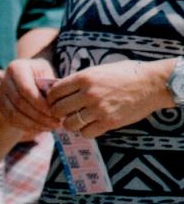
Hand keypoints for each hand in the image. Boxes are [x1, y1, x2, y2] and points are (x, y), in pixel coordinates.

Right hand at [0, 58, 58, 132]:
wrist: (28, 72)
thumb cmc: (42, 72)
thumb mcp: (48, 73)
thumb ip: (50, 86)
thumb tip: (55, 106)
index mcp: (16, 67)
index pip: (26, 89)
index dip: (40, 104)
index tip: (54, 113)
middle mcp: (4, 79)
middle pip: (19, 103)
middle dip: (38, 116)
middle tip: (55, 123)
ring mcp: (0, 93)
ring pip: (14, 115)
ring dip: (33, 124)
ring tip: (50, 127)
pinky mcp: (0, 105)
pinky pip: (11, 120)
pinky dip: (27, 127)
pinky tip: (41, 128)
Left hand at [46, 59, 173, 137]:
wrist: (152, 84)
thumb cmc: (126, 74)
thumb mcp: (100, 70)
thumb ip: (81, 80)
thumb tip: (61, 89)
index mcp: (84, 77)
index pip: (55, 92)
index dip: (51, 99)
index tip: (54, 102)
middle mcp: (88, 94)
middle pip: (58, 109)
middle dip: (57, 113)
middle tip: (63, 114)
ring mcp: (98, 109)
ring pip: (70, 124)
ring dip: (70, 124)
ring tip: (76, 121)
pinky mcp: (108, 122)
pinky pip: (86, 133)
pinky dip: (85, 132)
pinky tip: (90, 126)